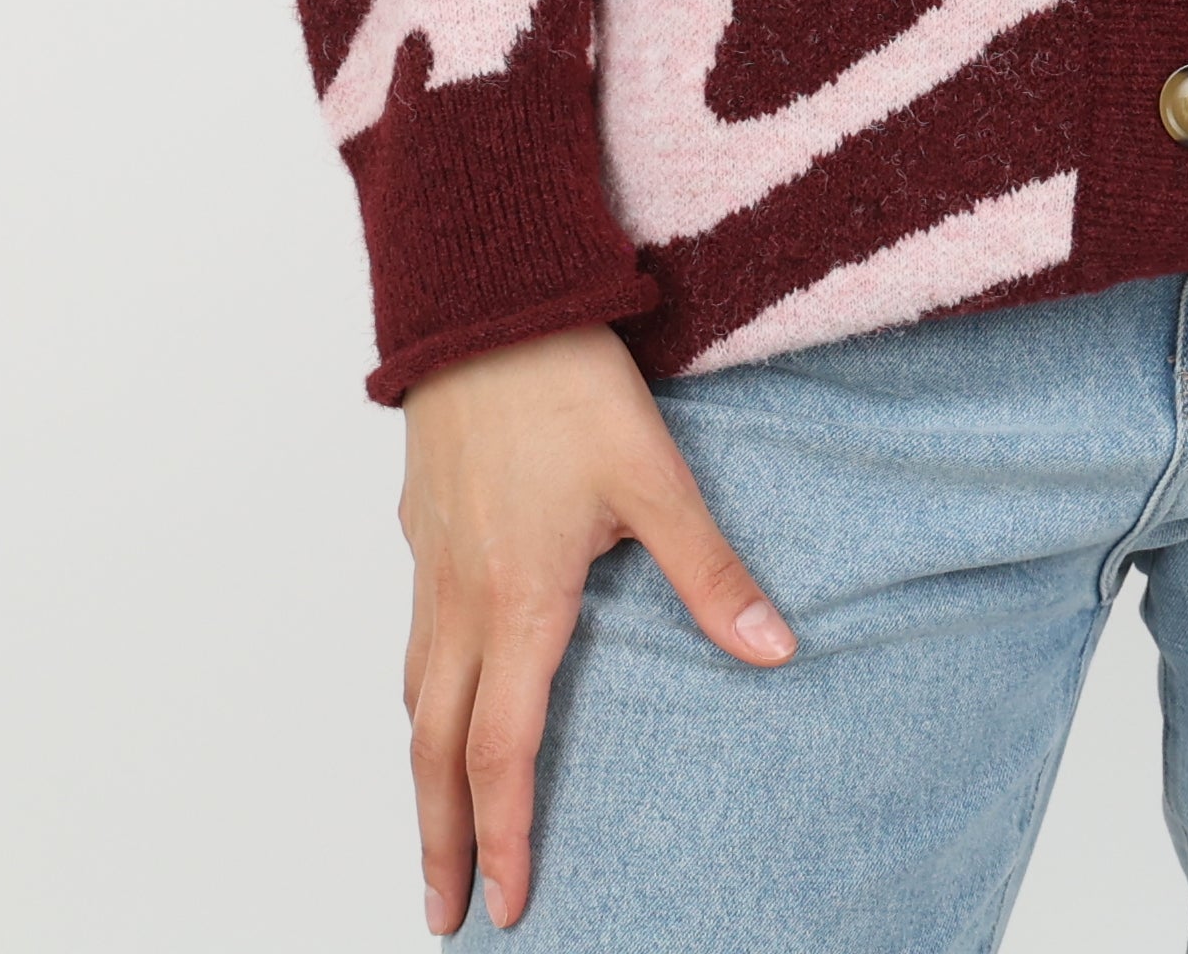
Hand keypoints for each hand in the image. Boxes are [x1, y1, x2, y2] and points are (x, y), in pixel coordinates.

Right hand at [395, 322, 792, 933]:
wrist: (486, 295)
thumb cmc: (565, 378)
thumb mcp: (655, 475)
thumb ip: (710, 571)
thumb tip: (775, 649)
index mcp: (518, 599)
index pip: (502, 751)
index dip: (503, 835)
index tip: (507, 905)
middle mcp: (460, 594)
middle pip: (434, 747)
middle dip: (438, 837)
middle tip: (442, 912)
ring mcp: (431, 558)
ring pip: (414, 691)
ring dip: (423, 768)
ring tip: (435, 820)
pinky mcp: (421, 522)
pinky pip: (412, 632)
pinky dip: (420, 691)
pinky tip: (441, 688)